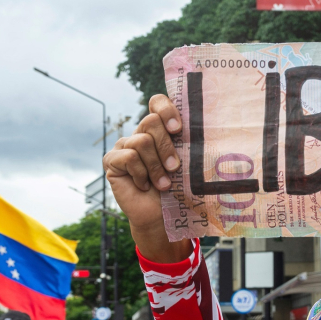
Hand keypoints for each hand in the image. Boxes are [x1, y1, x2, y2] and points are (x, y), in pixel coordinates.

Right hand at [103, 95, 191, 262]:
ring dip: (156, 166)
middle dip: (166, 147)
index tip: (178, 129)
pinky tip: (144, 185)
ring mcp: (124, 146)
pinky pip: (128, 157)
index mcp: (160, 130)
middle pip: (151, 121)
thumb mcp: (188, 165)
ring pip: (141, 141)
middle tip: (175, 168)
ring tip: (163, 184)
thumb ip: (189, 144)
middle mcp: (141, 134)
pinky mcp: (112, 160)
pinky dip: (141, 174)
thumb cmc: (179, 190)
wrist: (162, 217)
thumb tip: (208, 129)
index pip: (157, 103)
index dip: (166, 109)